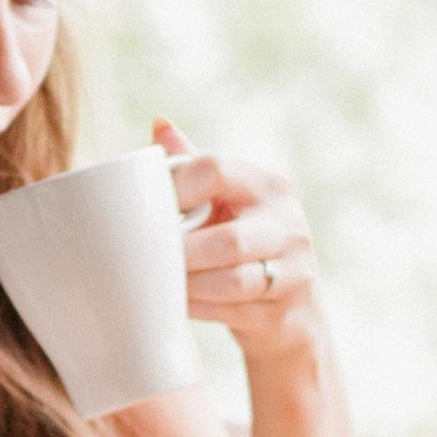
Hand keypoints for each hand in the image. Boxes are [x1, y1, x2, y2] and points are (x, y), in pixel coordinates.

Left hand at [155, 120, 319, 363]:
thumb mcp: (227, 201)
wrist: (293, 310)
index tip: (146, 208)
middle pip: (228, 240)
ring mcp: (293, 270)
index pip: (218, 171)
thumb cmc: (246, 244)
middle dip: (181, 253)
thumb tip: (159, 123)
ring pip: (232, 282)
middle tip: (143, 258)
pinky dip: (199, 309)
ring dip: (189, 286)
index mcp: (268, 186)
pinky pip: (233, 312)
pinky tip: (176, 306)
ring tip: (156, 285)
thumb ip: (194, 167)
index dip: (176, 188)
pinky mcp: (284, 313)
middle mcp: (287, 223)